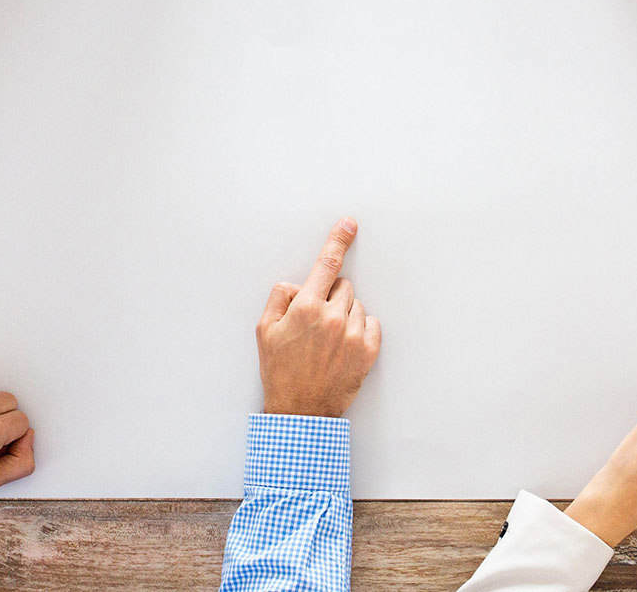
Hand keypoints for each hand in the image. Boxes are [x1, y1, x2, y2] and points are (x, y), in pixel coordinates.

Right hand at [257, 217, 381, 417]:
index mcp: (306, 308)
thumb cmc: (280, 372)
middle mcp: (333, 317)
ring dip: (345, 315)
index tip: (349, 224)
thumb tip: (297, 285)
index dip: (338, 240)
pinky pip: (372, 324)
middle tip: (316, 321)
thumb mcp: (264, 331)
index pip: (326, 264)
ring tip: (327, 340)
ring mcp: (354, 335)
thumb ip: (279, 298)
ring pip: (357, 306)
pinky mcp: (368, 351)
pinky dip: (361, 330)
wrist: (300, 412)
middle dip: (330, 296)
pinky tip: (343, 347)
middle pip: (343, 286)